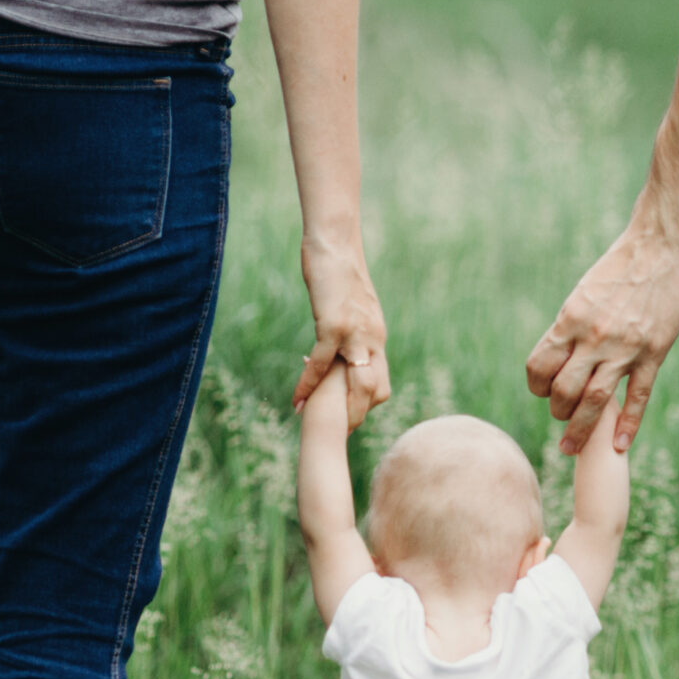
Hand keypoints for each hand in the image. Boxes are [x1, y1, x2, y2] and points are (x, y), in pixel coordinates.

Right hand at [292, 235, 390, 426]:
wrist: (335, 243)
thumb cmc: (339, 271)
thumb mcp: (353, 305)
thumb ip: (355, 328)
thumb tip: (346, 345)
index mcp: (378, 336)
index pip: (381, 381)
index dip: (367, 404)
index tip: (348, 418)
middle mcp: (373, 338)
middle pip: (376, 390)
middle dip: (357, 416)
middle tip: (338, 435)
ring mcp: (356, 332)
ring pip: (357, 384)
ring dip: (339, 410)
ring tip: (319, 427)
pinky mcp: (333, 323)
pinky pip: (322, 363)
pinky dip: (309, 384)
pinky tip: (297, 401)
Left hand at [526, 224, 678, 453]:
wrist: (662, 245)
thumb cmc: (620, 266)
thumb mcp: (584, 292)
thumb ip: (572, 325)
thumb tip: (560, 351)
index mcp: (570, 319)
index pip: (539, 367)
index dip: (537, 387)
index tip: (544, 392)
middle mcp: (593, 336)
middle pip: (563, 391)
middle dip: (557, 412)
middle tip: (561, 418)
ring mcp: (624, 347)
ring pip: (594, 400)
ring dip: (579, 428)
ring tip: (571, 447)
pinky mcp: (654, 351)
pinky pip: (638, 396)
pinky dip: (628, 424)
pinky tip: (620, 445)